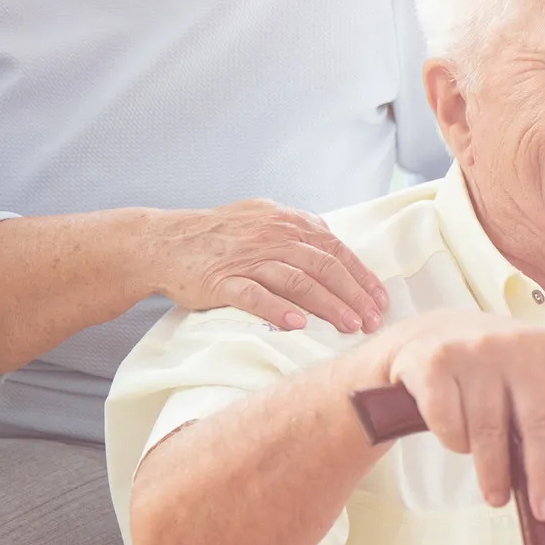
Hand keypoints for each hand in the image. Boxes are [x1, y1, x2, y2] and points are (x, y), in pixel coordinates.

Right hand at [154, 200, 388, 334]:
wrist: (164, 241)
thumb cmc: (218, 235)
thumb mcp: (262, 218)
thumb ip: (298, 229)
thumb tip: (333, 241)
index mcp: (287, 222)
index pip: (336, 250)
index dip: (362, 277)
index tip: (380, 302)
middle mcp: (272, 236)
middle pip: (325, 266)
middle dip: (354, 296)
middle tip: (372, 321)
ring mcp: (246, 258)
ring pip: (298, 281)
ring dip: (328, 306)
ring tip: (349, 326)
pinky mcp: (221, 279)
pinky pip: (254, 295)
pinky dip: (278, 309)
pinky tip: (298, 325)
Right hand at [380, 312, 544, 518]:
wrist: (434, 334)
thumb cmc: (508, 372)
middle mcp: (521, 345)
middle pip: (539, 420)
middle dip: (544, 472)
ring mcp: (476, 352)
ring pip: (489, 428)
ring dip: (494, 471)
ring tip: (497, 496)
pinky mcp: (435, 364)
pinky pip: (449, 422)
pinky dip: (456, 443)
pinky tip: (459, 443)